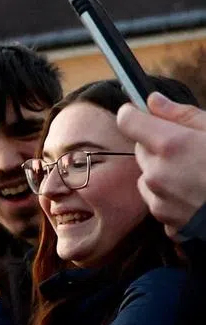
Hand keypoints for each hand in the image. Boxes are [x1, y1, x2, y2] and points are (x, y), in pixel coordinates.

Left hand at [117, 93, 205, 235]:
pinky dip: (172, 198)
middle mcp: (158, 174)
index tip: (141, 112)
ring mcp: (161, 201)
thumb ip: (184, 116)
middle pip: (140, 149)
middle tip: (189, 149)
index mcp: (171, 146)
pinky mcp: (168, 223)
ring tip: (197, 175)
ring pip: (148, 177)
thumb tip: (153, 101)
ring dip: (163, 173)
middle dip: (157, 145)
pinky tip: (197, 197)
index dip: (134, 114)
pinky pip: (159, 202)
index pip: (127, 121)